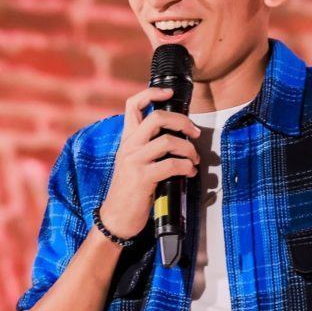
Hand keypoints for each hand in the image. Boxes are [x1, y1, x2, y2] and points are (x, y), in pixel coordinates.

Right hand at [98, 87, 199, 238]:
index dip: (152, 93)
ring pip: (168, 141)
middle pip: (157, 117)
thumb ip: (147, 146)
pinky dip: (186, 167)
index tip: (169, 93)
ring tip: (194, 160)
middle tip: (195, 133)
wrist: (116, 218)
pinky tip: (189, 173)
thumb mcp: (132, 162)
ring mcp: (134, 161)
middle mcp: (129, 146)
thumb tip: (174, 135)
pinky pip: (171, 165)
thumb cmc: (129, 190)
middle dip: (182, 122)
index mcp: (127, 139)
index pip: (132, 105)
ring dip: (189, 150)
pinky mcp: (143, 178)